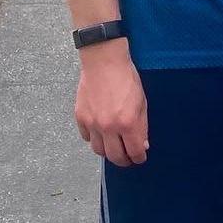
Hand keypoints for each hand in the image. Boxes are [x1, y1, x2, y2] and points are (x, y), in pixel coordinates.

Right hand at [74, 42, 148, 165]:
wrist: (104, 61)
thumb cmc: (126, 77)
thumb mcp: (141, 102)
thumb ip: (142, 126)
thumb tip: (142, 144)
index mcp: (128, 122)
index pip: (134, 152)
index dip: (139, 158)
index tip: (140, 158)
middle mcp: (109, 126)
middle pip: (115, 157)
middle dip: (124, 160)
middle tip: (127, 158)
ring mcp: (92, 123)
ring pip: (98, 151)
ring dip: (108, 151)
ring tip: (113, 146)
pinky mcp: (81, 117)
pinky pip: (86, 137)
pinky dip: (94, 138)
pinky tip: (100, 133)